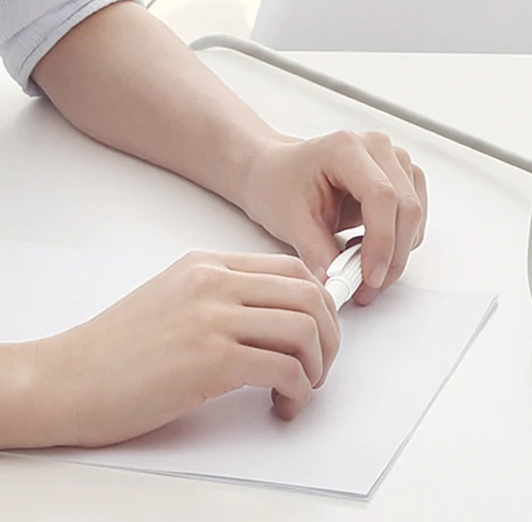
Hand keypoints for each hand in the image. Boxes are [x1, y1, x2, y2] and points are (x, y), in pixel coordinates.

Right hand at [30, 251, 338, 447]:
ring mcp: (213, 318)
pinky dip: (298, 391)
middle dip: (330, 334)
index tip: (323, 330)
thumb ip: (222, 295)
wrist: (63, 380)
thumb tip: (276, 315)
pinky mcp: (210, 360)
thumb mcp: (174, 296)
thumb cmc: (114, 350)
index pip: (293, 269)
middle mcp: (216, 282)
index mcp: (209, 264)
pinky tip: (283, 405)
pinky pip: (283, 369)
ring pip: (304, 330)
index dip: (321, 302)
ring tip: (303, 388)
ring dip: (317, 366)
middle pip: (309, 295)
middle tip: (322, 364)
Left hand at [237, 131, 427, 304]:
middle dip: (392, 256)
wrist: (276, 172)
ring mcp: (393, 159)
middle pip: (407, 206)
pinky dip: (397, 241)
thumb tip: (339, 283)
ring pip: (415, 214)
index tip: (369, 277)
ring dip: (396, 250)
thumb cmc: (278, 184)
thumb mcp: (290, 221)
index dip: (382, 241)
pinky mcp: (401, 176)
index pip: (382, 196)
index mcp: (345, 148)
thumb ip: (318, 253)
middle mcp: (377, 147)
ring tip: (358, 263)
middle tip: (367, 287)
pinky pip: (414, 216)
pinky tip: (367, 246)